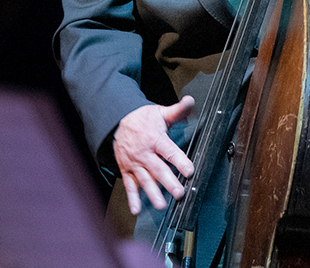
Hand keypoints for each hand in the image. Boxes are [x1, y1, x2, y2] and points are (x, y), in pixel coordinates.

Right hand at [113, 97, 194, 215]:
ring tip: (161, 205)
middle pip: (158, 169)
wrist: (119, 123)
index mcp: (155, 139)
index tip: (189, 170)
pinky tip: (136, 209)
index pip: (169, 151)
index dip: (180, 161)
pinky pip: (129, 185)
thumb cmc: (144, 120)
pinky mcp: (126, 170)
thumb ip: (178, 110)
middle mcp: (144, 153)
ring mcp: (134, 163)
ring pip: (144, 180)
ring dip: (152, 193)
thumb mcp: (161, 112)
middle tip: (179, 193)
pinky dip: (132, 198)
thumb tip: (190, 100)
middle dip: (169, 182)